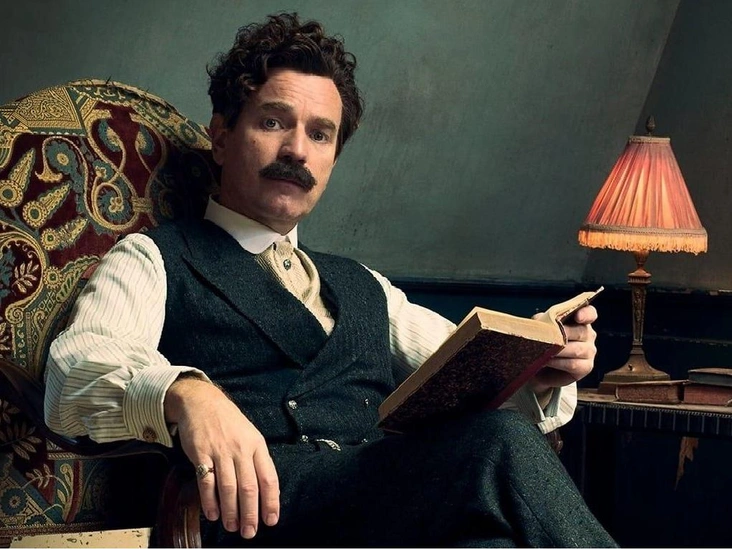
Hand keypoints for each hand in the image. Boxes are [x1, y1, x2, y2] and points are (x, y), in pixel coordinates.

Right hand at [164, 378, 279, 538]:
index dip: (271, 501)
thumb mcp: (250, 436)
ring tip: (232, 526)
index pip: (268, 478)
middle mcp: (241, 449)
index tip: (271, 520)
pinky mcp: (201, 453)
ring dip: (231, 511)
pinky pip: (207, 481)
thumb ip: (256, 461)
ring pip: (229, 487)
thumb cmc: (229, 423)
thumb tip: (265, 491)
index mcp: (257, 446)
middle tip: (249, 532)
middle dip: (250, 513)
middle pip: (249, 486)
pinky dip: (210, 501)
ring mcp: (221, 450)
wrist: (202, 402)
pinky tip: (213, 514)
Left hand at [528, 305, 597, 395]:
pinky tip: (547, 361)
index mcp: (579, 320)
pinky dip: (558, 363)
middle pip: (580, 332)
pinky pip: (573, 364)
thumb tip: (540, 319)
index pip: (589, 313)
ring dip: (558, 350)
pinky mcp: (585, 367)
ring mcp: (589, 351)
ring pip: (576, 350)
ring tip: (543, 351)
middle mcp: (588, 334)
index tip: (578, 316)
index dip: (585, 314)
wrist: (538, 365)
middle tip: (547, 338)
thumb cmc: (543, 343)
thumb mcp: (541, 328)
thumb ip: (542, 321)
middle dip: (563, 334)